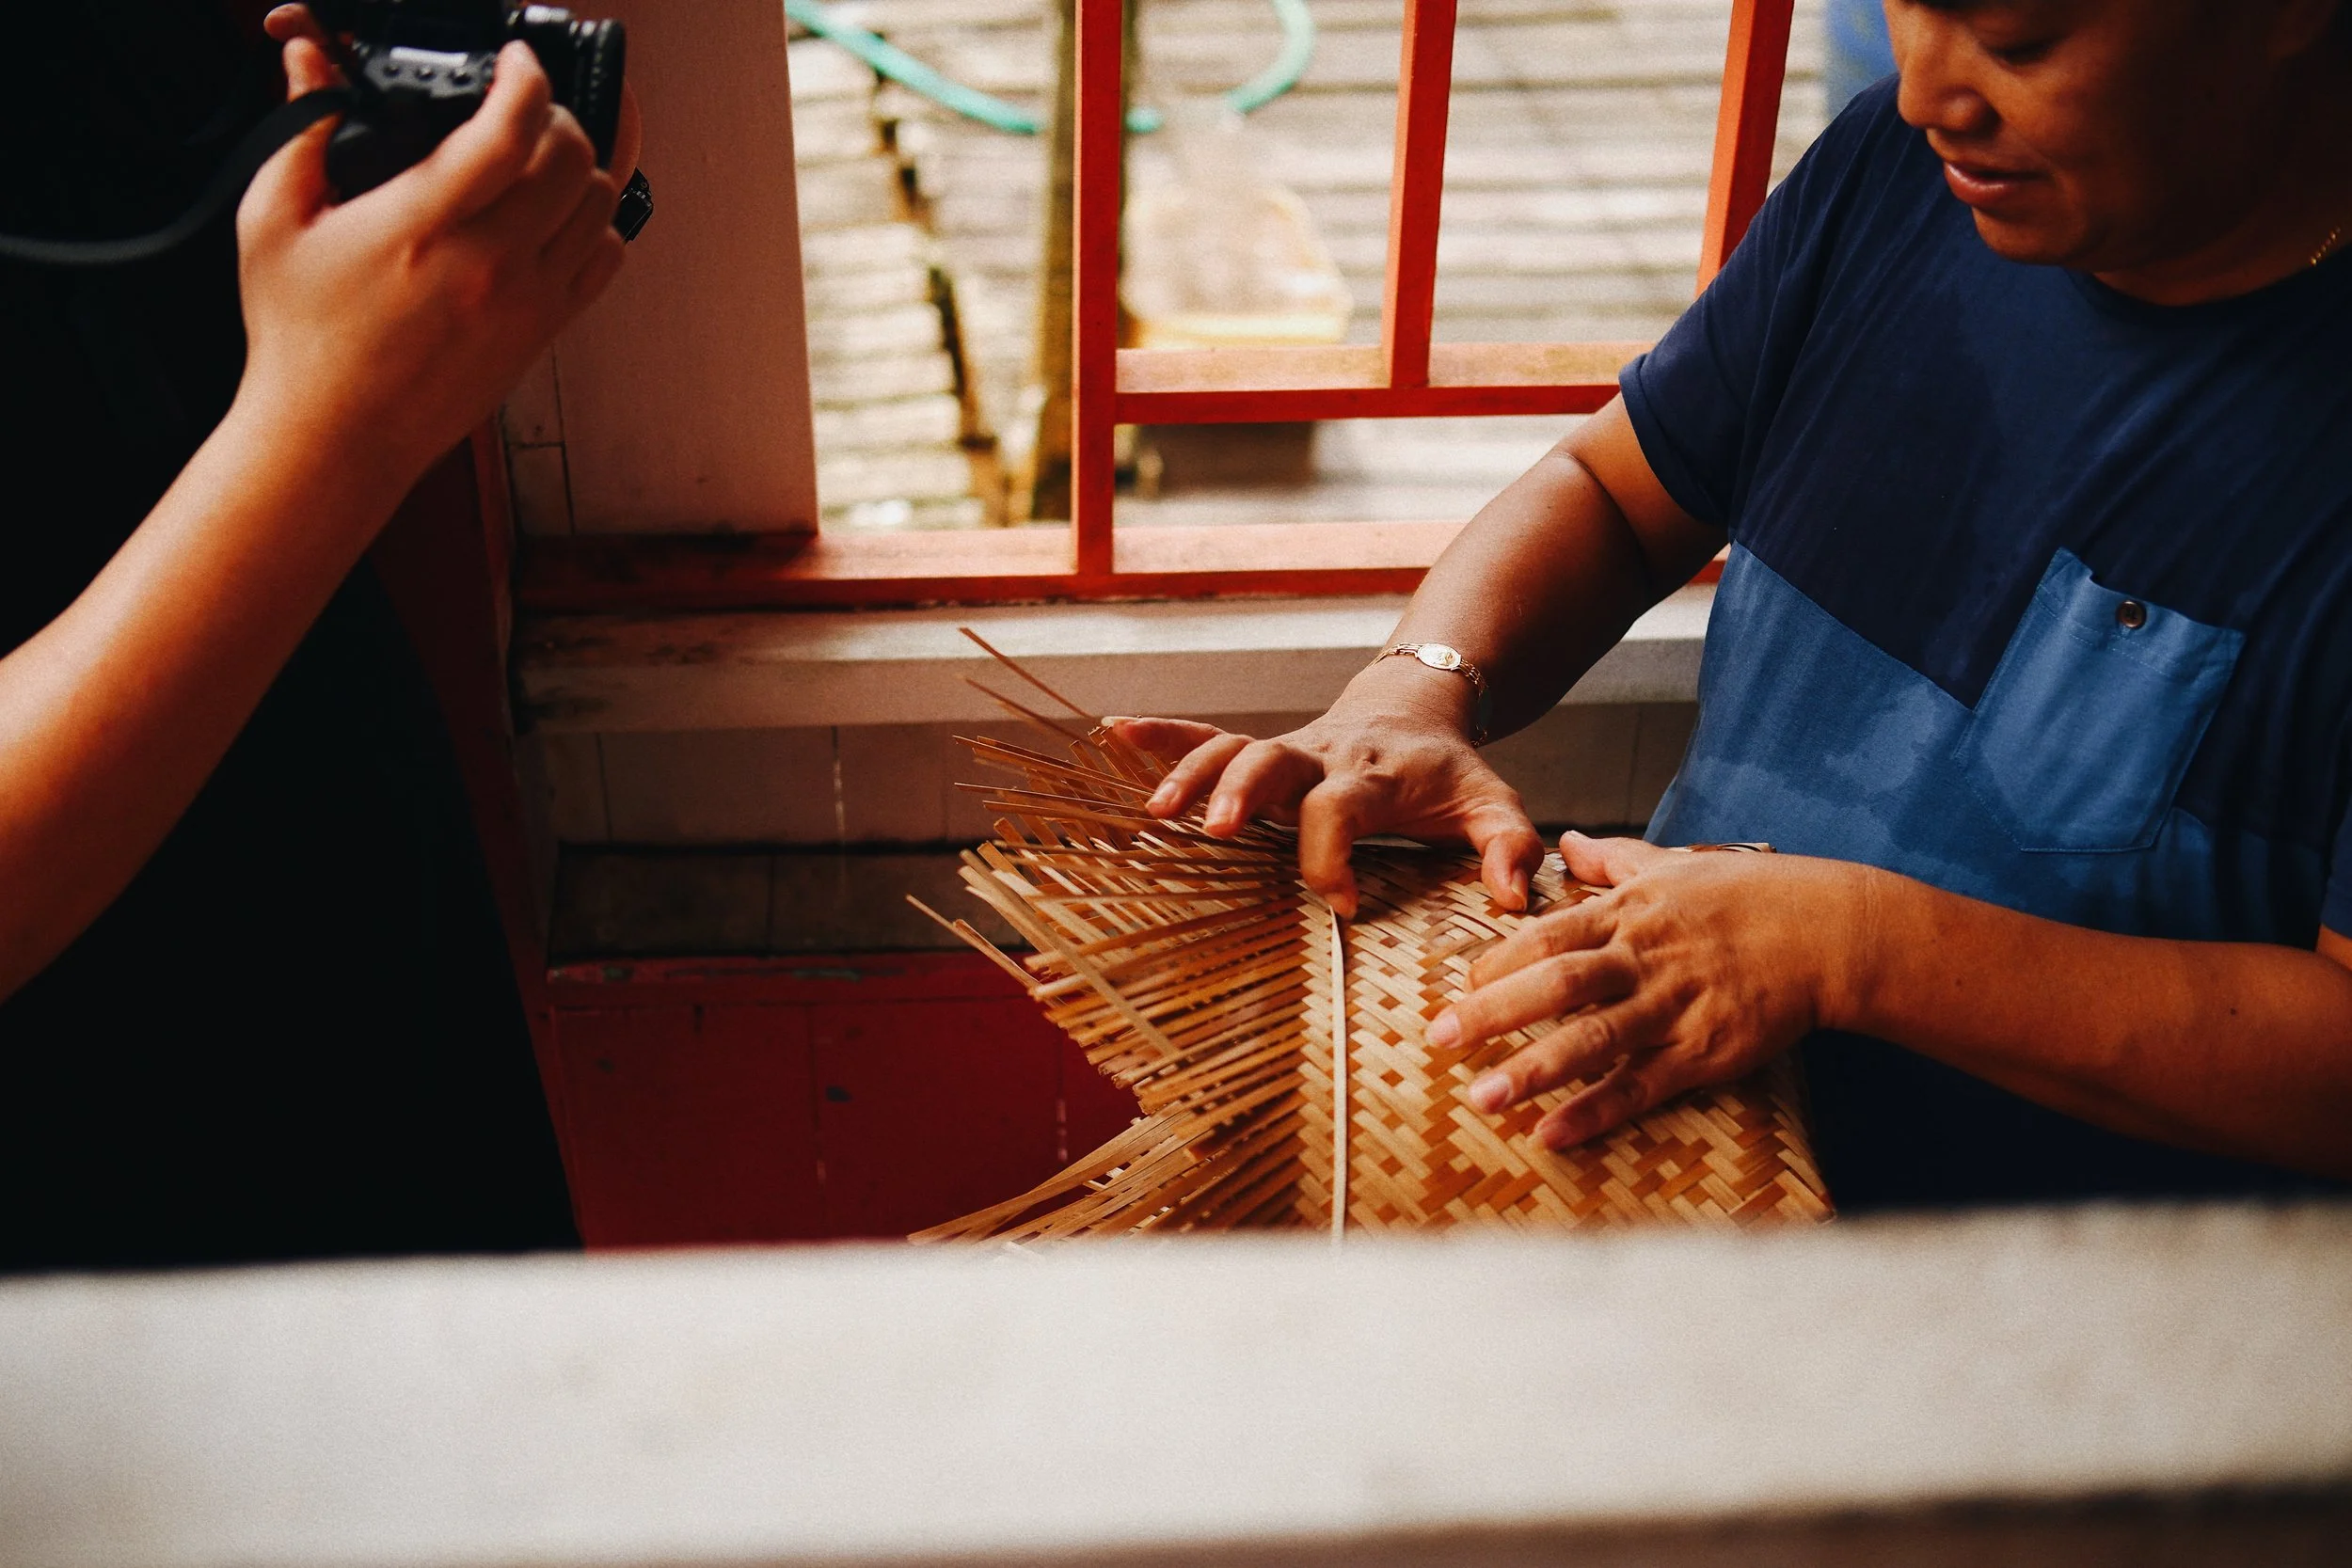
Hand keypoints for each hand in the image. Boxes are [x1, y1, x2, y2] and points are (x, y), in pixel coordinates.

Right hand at [237, 14, 627, 501]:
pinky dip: (595, 224)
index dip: (525, 78)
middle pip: (574, 158)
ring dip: (582, 166)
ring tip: (542, 157)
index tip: (514, 60)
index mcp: (423, 225)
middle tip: (524, 108)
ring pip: (602, 204)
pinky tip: (554, 215)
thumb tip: (311, 64)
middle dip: (556, 114)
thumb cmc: (301, 339)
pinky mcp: (546, 331)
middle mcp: (490, 262)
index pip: (511, 132)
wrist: (336, 437)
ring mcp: (528, 300)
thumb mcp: (273, 221)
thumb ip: (302, 131)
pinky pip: (606, 258)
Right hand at [1111, 662, 1543, 918]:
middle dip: (1242, 791)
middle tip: (1219, 829)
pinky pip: (1206, 736)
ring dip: (1189, 772)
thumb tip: (1514, 899)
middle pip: (1274, 760)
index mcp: (1374, 773)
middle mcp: (1322, 756)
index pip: (1343, 805)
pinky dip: (1160, 734)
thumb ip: (1510, 848)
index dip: (1333, 853)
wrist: (1417, 709)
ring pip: (1231, 747)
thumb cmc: (1451, 776)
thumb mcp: (1494, 804)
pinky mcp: (1262, 754)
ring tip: (1158, 811)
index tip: (1343, 901)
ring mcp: (1287, 753)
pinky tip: (1114, 731)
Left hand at [1428, 832, 1874, 1148]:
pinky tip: (1550, 1134)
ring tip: (1481, 1098)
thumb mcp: (1674, 866)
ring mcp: (1674, 1008)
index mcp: (1629, 913)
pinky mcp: (1703, 1053)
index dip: (1500, 960)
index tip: (1460, 984)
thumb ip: (1611, 858)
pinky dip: (1595, 1111)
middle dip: (1494, 1012)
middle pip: (1557, 984)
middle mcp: (1644, 959)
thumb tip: (1563, 841)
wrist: (1828, 932)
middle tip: (1440, 1038)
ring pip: (1593, 1040)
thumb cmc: (1747, 896)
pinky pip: (1640, 1087)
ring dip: (1533, 1070)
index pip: (1548, 935)